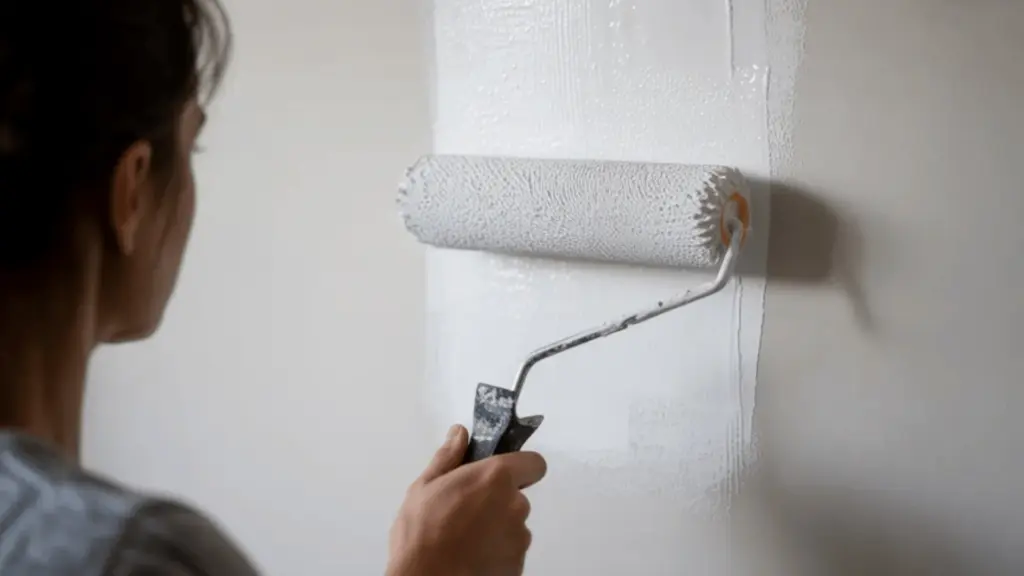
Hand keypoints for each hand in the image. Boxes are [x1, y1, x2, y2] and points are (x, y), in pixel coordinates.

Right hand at [386, 424, 546, 575]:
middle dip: (497, 502)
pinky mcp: (518, 564)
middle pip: (517, 496)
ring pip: (513, 525)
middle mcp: (515, 504)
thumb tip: (459, 433)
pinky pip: (511, 550)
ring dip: (497, 528)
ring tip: (465, 539)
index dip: (521, 468)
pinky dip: (497, 552)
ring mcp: (519, 537)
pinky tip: (471, 556)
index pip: (534, 464)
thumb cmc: (421, 532)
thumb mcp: (424, 487)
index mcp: (495, 477)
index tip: (499, 476)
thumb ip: (448, 457)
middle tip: (465, 512)